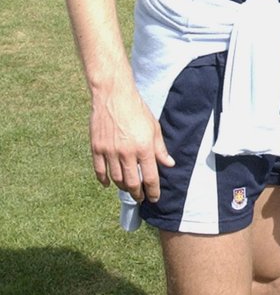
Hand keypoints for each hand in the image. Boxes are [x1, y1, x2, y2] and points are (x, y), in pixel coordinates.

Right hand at [90, 84, 173, 202]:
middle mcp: (127, 153)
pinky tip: (108, 184)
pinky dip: (104, 180)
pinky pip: (99, 170)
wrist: (114, 97)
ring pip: (116, 179)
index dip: (153, 191)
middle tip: (140, 198)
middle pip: (131, 182)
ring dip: (122, 187)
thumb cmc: (137, 110)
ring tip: (128, 190)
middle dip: (137, 193)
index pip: (150, 177)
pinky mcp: (96, 148)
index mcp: (144, 148)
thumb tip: (168, 164)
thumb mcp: (154, 128)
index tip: (154, 198)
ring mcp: (110, 152)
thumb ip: (160, 149)